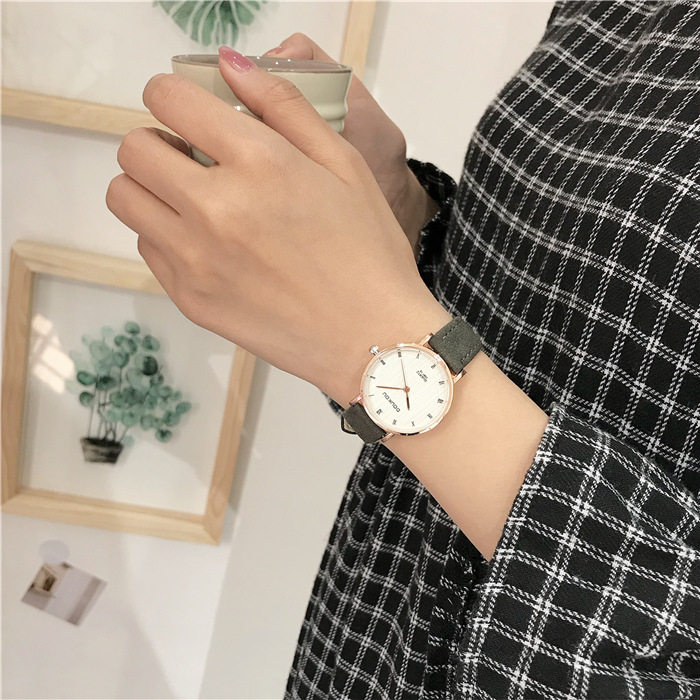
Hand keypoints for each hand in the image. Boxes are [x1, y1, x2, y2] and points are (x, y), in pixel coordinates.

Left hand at [106, 48, 449, 405]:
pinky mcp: (190, 299)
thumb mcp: (344, 164)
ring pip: (125, 198)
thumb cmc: (369, 252)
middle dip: (158, 141)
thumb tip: (232, 66)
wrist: (371, 340)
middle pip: (134, 149)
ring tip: (193, 200)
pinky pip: (148, 248)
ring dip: (150, 187)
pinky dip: (167, 235)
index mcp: (258, 164)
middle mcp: (214, 208)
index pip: (168, 99)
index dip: (174, 95)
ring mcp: (195, 259)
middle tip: (194, 159)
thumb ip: (285, 106)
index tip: (191, 110)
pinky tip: (210, 245)